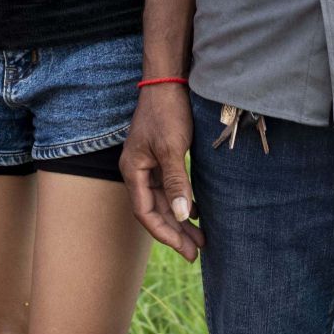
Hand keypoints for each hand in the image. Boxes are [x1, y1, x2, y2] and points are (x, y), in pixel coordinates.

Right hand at [120, 85, 204, 260]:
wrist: (168, 80)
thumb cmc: (167, 112)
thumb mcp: (172, 148)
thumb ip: (176, 183)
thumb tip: (180, 215)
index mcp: (133, 170)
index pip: (146, 212)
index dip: (165, 233)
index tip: (186, 248)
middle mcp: (138, 170)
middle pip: (155, 210)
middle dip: (175, 231)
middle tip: (197, 252)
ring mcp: (148, 163)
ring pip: (163, 200)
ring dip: (180, 219)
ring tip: (200, 238)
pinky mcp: (160, 156)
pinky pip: (169, 187)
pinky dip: (182, 200)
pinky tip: (197, 211)